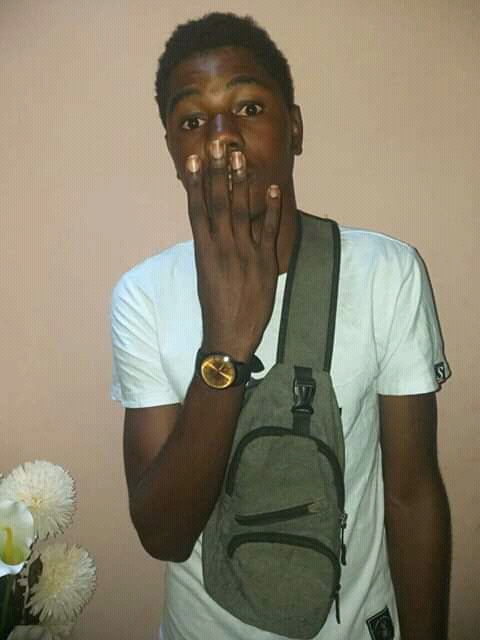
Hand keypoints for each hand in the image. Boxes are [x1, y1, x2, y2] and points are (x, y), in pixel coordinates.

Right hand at [185, 140, 280, 361]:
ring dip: (239, 182)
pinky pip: (268, 230)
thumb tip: (213, 228)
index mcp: (204, 250)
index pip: (197, 210)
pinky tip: (272, 187)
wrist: (229, 334)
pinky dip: (271, 208)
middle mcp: (222, 247)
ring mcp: (243, 253)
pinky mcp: (263, 262)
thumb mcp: (206, 274)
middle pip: (218, 202)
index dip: (194, 183)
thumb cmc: (216, 306)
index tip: (192, 160)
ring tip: (238, 156)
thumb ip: (211, 248)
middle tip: (216, 145)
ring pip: (240, 210)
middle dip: (216, 172)